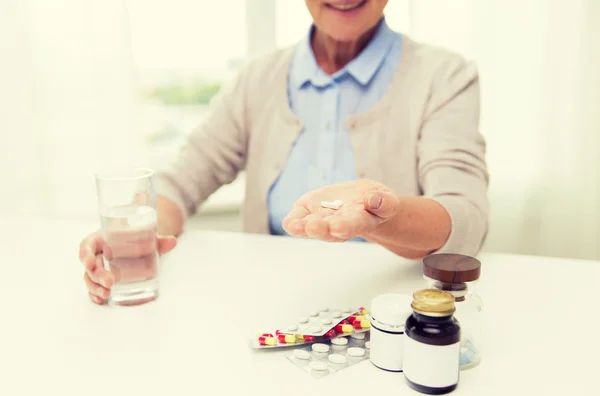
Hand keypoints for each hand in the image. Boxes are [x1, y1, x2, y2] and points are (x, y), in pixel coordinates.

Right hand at [78, 231, 176, 303]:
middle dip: (97, 275)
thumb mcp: (148, 238)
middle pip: (91, 266)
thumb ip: (159, 240)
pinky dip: (95, 295)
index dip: (85, 254)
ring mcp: (99, 268)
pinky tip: (101, 300)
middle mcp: (97, 254)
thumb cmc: (139, 238)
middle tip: (110, 282)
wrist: (140, 245)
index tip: (89, 262)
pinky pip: (94, 288)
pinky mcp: (103, 279)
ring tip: (106, 295)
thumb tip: (173, 241)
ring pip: (90, 279)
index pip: (87, 245)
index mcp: (102, 239)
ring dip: (95, 288)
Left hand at [282, 179, 399, 241]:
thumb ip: (384, 202)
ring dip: (302, 228)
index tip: (338, 227)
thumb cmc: (376, 203)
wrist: (361, 201)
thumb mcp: (387, 200)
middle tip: (313, 227)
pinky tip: (288, 222)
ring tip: (294, 226)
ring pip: (310, 227)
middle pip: (328, 231)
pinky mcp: (308, 211)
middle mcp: (338, 226)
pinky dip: (293, 221)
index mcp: (360, 222)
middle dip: (320, 229)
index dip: (345, 227)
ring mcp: (321, 220)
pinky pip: (298, 218)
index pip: (352, 226)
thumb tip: (373, 200)